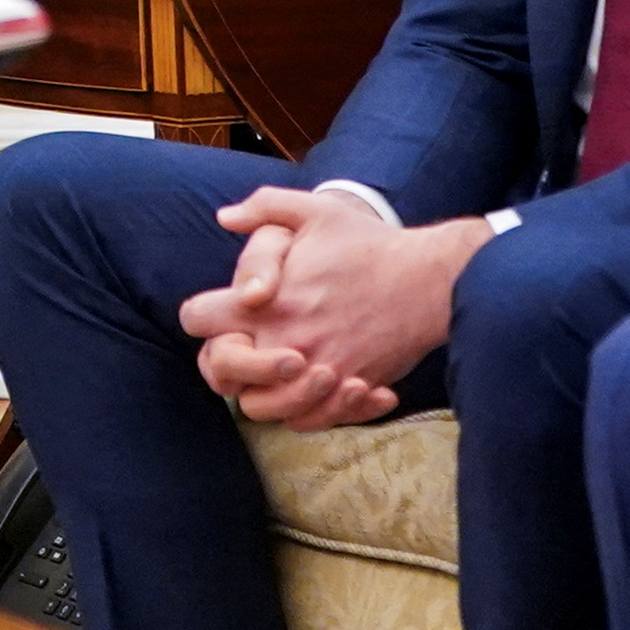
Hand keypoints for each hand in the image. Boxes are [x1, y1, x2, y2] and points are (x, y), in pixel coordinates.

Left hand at [176, 188, 474, 422]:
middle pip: (221, 375)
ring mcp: (317, 371)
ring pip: (263, 408)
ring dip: (266, 393)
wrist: (431, 280)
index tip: (220, 315)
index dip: (201, 318)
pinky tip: (323, 386)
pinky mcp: (349, 390)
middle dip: (226, 365)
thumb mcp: (315, 211)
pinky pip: (311, 420)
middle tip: (248, 350)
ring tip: (285, 371)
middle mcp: (284, 341)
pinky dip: (310, 411)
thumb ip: (264, 208)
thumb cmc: (370, 245)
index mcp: (266, 301)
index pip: (198, 319)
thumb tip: (224, 216)